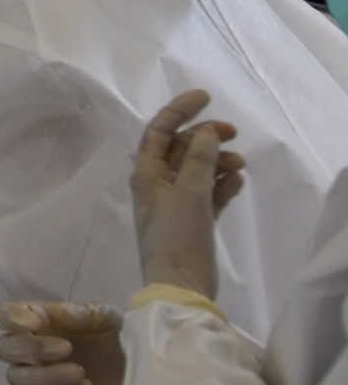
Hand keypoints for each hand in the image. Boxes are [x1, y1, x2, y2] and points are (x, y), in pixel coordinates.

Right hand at [0, 301, 124, 384]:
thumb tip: (59, 316)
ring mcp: (41, 374)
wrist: (138, 360)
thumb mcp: (100, 313)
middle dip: (31, 349)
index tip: (33, 323)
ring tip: (79, 371)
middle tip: (66, 348)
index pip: (3, 316)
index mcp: (36, 319)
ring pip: (18, 379)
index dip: (9, 319)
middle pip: (4, 350)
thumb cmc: (113, 329)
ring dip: (46, 376)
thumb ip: (78, 312)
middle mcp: (30, 346)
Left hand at [131, 90, 244, 297]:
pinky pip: (209, 192)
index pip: (160, 131)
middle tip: (234, 133)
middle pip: (182, 148)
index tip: (206, 96)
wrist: (180, 288)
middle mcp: (157, 185)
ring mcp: (176, 203)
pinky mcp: (194, 221)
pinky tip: (237, 182)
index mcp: (145, 174)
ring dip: (218, 160)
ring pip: (198, 169)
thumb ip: (198, 160)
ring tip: (239, 165)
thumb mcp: (188, 194)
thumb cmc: (177, 237)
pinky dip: (222, 183)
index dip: (179, 110)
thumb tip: (207, 131)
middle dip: (206, 136)